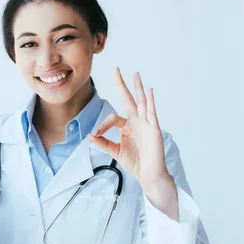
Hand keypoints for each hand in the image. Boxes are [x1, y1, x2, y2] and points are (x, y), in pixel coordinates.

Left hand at [86, 68, 177, 215]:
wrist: (148, 174)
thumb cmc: (135, 162)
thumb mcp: (115, 151)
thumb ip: (103, 143)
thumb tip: (89, 135)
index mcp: (127, 126)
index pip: (112, 118)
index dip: (102, 125)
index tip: (95, 134)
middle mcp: (136, 122)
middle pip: (128, 99)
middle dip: (122, 85)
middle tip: (115, 69)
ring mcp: (146, 123)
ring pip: (141, 102)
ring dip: (138, 88)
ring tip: (135, 74)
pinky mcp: (154, 128)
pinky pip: (152, 112)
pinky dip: (150, 101)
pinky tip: (149, 91)